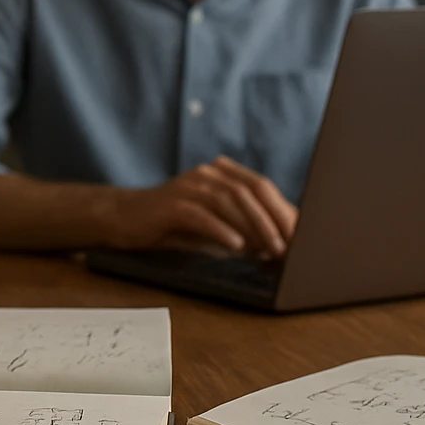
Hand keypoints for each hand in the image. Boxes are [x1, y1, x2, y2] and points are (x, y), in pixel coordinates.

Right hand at [113, 156, 297, 256]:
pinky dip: (221, 230)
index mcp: (220, 174)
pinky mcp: (170, 204)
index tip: (300, 237)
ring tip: (268, 250)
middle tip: (288, 246)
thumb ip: (240, 228)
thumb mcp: (212, 224)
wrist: (124, 219)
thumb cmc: (173, 225)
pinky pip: (201, 214)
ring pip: (229, 201)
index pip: (260, 186)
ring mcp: (188, 186)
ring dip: (253, 226)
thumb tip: (277, 246)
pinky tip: (235, 245)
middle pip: (250, 190)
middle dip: (273, 218)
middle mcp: (207, 174)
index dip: (282, 210)